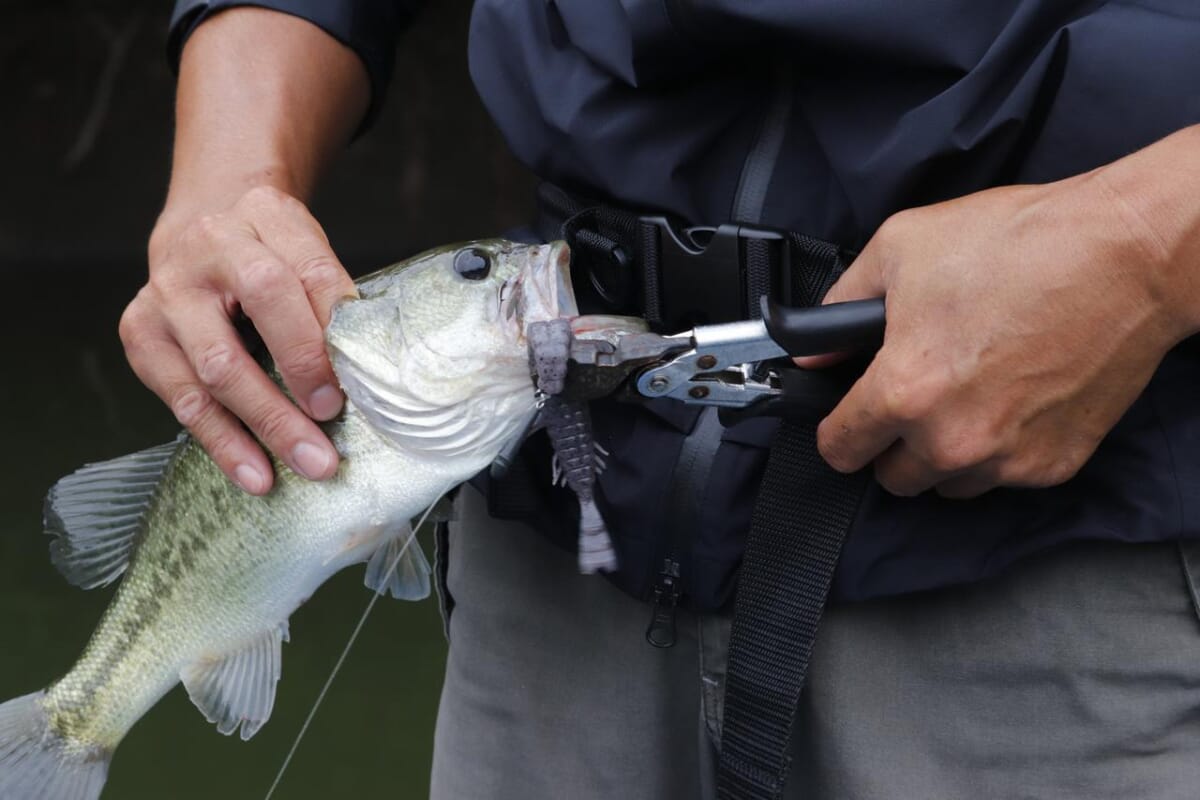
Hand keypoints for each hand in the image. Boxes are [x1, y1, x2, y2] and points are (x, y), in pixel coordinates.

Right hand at [120, 185, 356, 493]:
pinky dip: (224, 442)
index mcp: (258, 220)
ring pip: (213, 376)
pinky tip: (255, 474)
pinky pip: (184, 401)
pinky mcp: (141, 336)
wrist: (204, 228)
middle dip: (287, 399)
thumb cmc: (272, 249)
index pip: (295, 280)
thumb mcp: (309, 248)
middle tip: (327, 447)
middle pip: (245, 334)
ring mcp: (164, 298)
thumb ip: (332, 296)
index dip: (319, 340)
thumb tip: (364, 365)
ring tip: (304, 467)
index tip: (345, 390)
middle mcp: (202, 256)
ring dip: (262, 429)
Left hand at [802, 169, 1192, 497]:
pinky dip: (1000, 448)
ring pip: (949, 483)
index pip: (840, 450)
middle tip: (915, 396)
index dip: (836, 432)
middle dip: (893, 443)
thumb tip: (812, 348)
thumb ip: (841, 304)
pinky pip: (1004, 475)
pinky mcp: (1054, 464)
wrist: (1125, 254)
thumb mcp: (901, 248)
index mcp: (904, 392)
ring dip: (946, 452)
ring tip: (968, 393)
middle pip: (893, 477)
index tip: (845, 424)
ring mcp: (1006, 459)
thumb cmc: (1017, 243)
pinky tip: (1012, 396)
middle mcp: (951, 439)